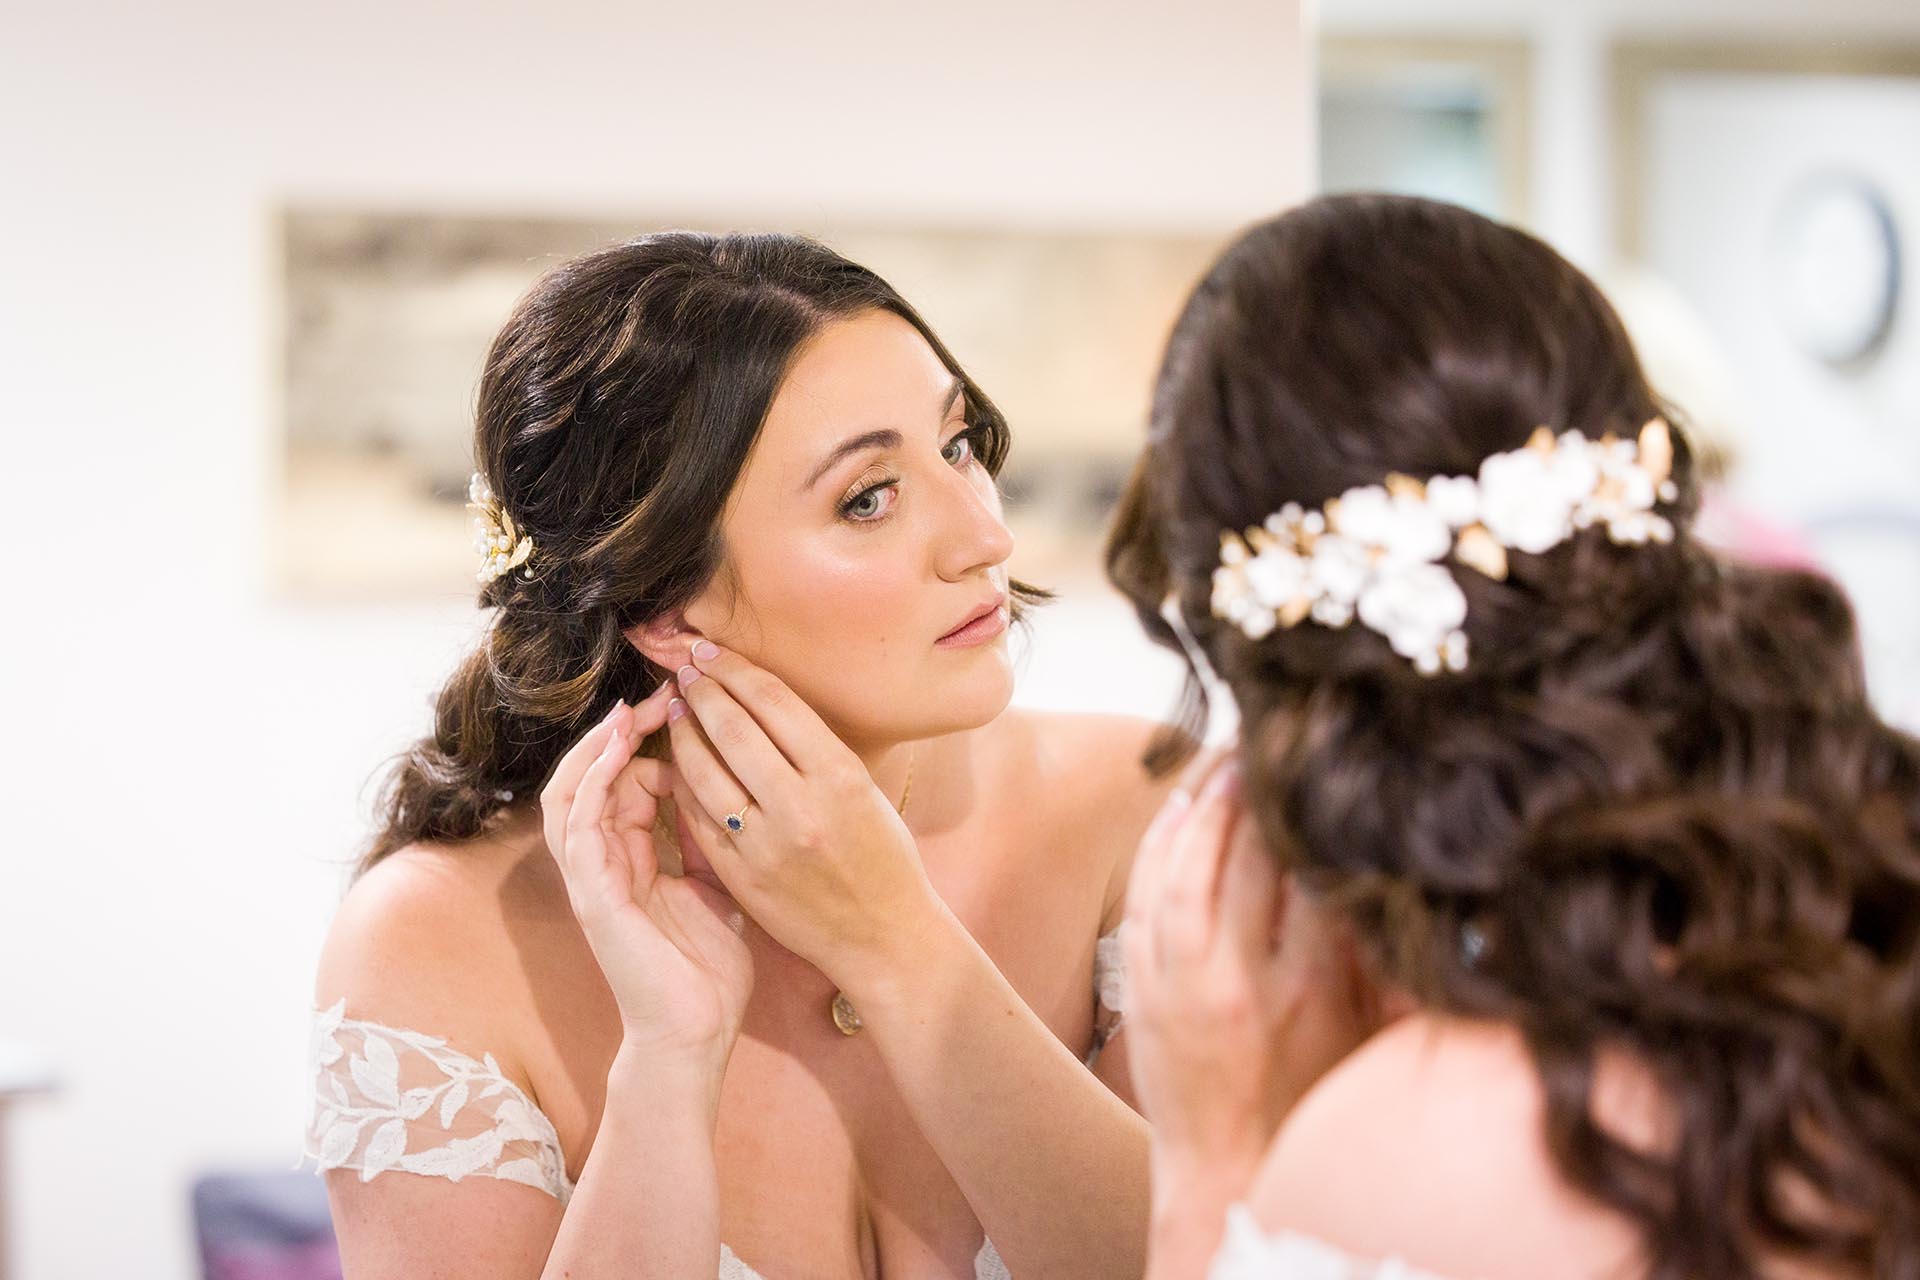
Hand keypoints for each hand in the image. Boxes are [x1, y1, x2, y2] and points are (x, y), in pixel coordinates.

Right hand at [540, 682, 754, 1081]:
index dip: (649, 745)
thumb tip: (727, 789)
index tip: (687, 709)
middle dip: (620, 733)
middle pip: (593, 779)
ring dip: (597, 748)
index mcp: (631, 862)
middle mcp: (603, 865)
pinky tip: (615, 750)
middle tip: (660, 695)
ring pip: (571, 793)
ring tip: (628, 710)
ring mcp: (591, 880)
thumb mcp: (717, 886)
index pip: (626, 785)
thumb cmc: (708, 971)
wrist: (697, 1035)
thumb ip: (710, 841)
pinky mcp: (591, 895)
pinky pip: (578, 825)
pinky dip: (592, 782)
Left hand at [663, 641, 942, 994]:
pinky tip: (678, 765)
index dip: (735, 669)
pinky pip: (698, 817)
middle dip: (702, 690)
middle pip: (734, 728)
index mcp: (840, 775)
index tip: (711, 652)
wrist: (884, 936)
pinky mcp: (742, 876)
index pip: (774, 702)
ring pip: (705, 771)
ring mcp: (766, 844)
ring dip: (684, 733)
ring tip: (677, 711)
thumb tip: (761, 701)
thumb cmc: (883, 857)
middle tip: (685, 670)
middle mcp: (801, 806)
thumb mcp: (865, 790)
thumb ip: (816, 749)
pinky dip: (684, 785)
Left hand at [1122, 749, 1375, 1188]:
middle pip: (1247, 856)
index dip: (1318, 810)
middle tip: (1274, 735)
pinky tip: (1178, 805)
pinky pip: (1144, 896)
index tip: (1330, 762)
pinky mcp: (1140, 987)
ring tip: (1227, 755)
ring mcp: (1179, 984)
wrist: (1229, 1175)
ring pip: (1185, 867)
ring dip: (1204, 802)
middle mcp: (1241, 982)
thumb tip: (1393, 874)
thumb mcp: (1369, 1034)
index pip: (1314, 871)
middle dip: (1260, 787)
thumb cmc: (1315, 1106)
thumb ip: (1381, 957)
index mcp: (1313, 992)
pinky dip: (1160, 843)